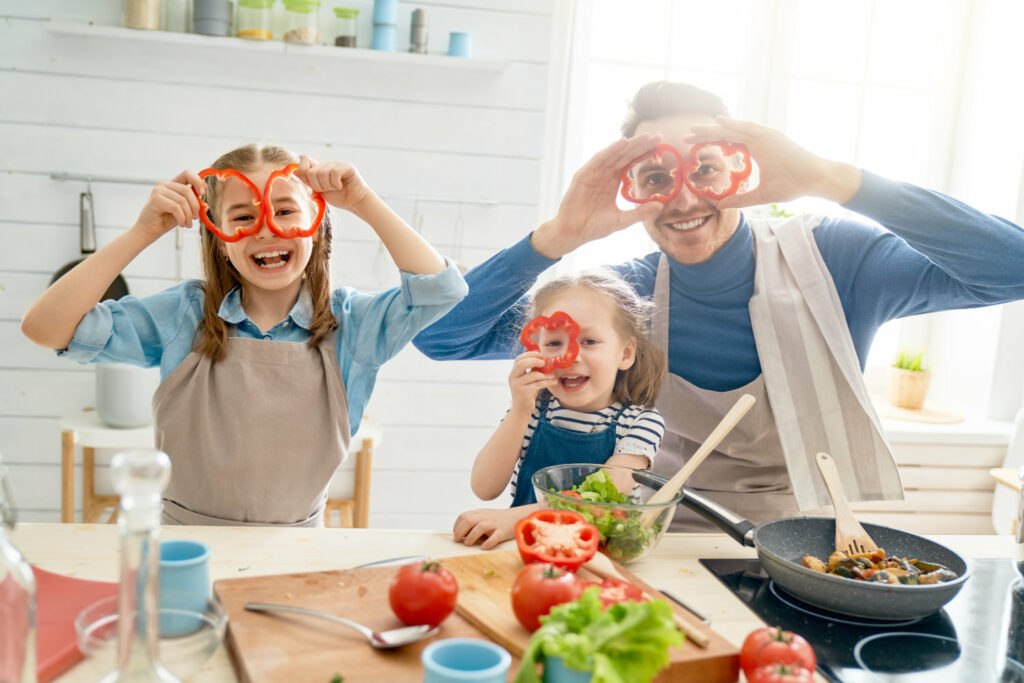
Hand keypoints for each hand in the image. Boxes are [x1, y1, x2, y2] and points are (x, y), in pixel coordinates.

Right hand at [132, 170, 205, 240]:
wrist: (149, 230)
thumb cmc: (166, 220)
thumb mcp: (184, 209)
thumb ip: (193, 202)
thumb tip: (205, 200)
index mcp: (172, 184)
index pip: (187, 174)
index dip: (198, 181)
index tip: (202, 194)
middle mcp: (164, 184)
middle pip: (187, 190)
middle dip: (195, 206)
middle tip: (194, 218)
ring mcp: (158, 191)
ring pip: (182, 200)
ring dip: (188, 215)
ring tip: (187, 224)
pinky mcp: (156, 199)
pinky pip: (176, 207)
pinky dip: (182, 218)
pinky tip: (181, 224)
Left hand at [295, 156, 372, 211]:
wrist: (355, 202)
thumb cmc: (339, 197)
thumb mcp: (319, 191)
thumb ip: (308, 181)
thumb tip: (295, 172)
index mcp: (319, 168)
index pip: (304, 160)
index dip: (304, 172)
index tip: (312, 184)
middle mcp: (327, 164)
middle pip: (311, 171)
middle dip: (317, 185)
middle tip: (327, 190)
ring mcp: (337, 164)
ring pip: (322, 173)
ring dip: (328, 186)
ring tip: (335, 188)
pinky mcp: (347, 167)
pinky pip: (334, 173)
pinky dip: (336, 184)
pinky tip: (341, 186)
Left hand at [452, 507, 526, 549]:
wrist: (516, 516)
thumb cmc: (497, 519)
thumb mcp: (484, 516)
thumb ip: (473, 522)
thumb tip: (460, 535)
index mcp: (479, 513)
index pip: (463, 516)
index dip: (457, 526)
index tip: (456, 535)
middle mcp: (485, 517)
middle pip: (469, 520)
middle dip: (460, 531)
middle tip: (458, 540)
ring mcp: (494, 524)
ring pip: (480, 527)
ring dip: (471, 536)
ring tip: (468, 544)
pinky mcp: (503, 531)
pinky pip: (495, 536)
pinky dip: (489, 542)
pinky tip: (484, 547)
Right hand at [509, 352, 557, 414]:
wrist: (521, 410)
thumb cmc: (526, 394)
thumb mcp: (527, 381)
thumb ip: (531, 371)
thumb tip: (543, 361)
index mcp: (513, 373)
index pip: (518, 359)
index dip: (529, 354)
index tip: (540, 354)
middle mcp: (513, 378)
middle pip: (522, 364)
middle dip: (534, 361)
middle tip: (544, 363)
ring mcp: (518, 385)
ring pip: (533, 375)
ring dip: (545, 375)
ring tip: (553, 375)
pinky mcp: (524, 392)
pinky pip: (538, 384)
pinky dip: (548, 382)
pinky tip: (553, 381)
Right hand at [531, 135, 666, 257]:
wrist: (573, 233)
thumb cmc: (594, 226)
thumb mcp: (621, 220)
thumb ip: (639, 213)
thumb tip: (660, 206)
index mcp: (613, 182)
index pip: (631, 164)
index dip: (645, 155)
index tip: (661, 148)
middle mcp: (604, 174)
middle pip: (625, 155)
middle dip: (641, 145)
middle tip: (658, 136)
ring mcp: (594, 173)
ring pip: (614, 154)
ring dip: (629, 145)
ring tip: (645, 137)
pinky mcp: (583, 175)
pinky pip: (599, 160)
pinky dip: (610, 150)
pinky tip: (622, 143)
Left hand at [684, 117, 862, 208]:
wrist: (816, 180)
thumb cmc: (794, 186)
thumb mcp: (762, 195)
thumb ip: (741, 199)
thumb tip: (720, 206)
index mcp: (757, 149)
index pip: (729, 144)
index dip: (711, 144)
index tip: (692, 147)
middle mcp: (760, 139)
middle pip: (727, 134)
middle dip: (706, 134)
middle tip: (685, 135)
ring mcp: (766, 136)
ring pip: (734, 129)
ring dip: (714, 128)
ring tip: (695, 129)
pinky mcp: (772, 137)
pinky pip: (749, 129)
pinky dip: (733, 125)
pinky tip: (718, 122)